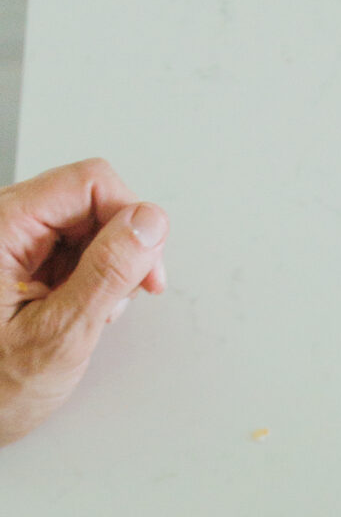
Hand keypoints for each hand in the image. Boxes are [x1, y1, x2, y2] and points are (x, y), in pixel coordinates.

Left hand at [0, 159, 167, 445]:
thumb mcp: (60, 333)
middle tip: (119, 301)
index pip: (89, 183)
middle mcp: (4, 221)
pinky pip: (74, 250)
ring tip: (91, 314)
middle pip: (90, 198)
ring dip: (108, 269)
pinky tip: (81, 313)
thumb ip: (107, 273)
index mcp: (1, 226)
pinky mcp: (22, 258)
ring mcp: (13, 240)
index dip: (132, 220)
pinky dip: (92, 281)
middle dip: (123, 248)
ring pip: (87, 224)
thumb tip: (149, 225)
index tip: (149, 268)